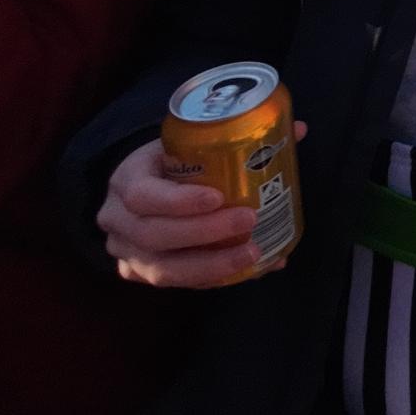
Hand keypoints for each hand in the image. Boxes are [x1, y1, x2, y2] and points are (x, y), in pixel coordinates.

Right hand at [97, 123, 304, 287]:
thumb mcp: (187, 144)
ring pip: (164, 270)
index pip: (143, 195)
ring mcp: (125, 254)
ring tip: (255, 254)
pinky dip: (215, 278)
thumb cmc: (170, 164)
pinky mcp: (140, 276)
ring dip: (213, 265)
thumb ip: (235, 138)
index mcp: (126, 180)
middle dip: (205, 233)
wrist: (140, 188)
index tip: (219, 196)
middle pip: (155, 235)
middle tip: (248, 220)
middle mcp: (117, 220)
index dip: (179, 201)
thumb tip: (298, 130)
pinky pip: (178, 284)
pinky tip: (249, 270)